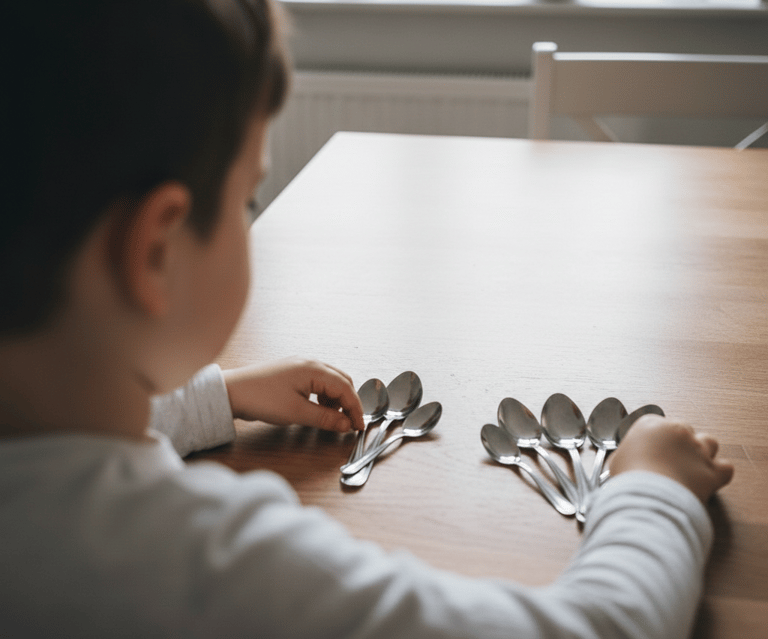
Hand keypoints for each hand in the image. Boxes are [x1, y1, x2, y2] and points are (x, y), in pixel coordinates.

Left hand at [222, 358, 363, 432]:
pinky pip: (317, 383)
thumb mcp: (296, 413)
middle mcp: (310, 363)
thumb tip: (346, 424)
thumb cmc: (261, 398)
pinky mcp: (292, 373)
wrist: (231, 392)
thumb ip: (325, 418)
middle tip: (350, 423)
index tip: (359, 426)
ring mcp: (300, 366)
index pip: (345, 388)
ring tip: (333, 418)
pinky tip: (318, 409)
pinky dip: (324, 396)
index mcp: (314, 369)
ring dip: (336, 400)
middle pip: (341, 381)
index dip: (355, 409)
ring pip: (330, 382)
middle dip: (348, 402)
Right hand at [608, 414, 733, 503]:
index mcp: (650, 424)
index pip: (657, 424)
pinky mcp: (712, 470)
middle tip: (669, 462)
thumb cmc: (628, 480)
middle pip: (684, 430)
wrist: (647, 499)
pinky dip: (719, 473)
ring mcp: (697, 449)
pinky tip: (708, 480)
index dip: (656, 439)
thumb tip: (628, 463)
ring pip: (709, 442)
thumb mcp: (616, 462)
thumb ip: (627, 456)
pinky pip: (725, 467)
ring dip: (703, 452)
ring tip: (690, 468)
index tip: (652, 451)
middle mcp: (676, 431)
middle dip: (679, 444)